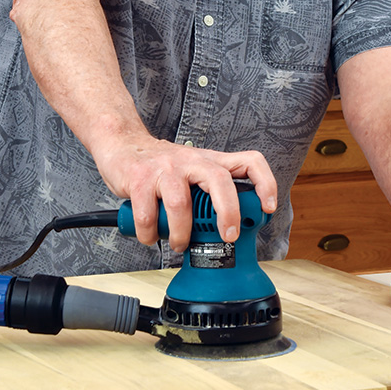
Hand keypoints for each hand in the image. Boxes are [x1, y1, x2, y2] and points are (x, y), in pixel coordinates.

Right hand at [91, 129, 277, 252]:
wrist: (122, 145)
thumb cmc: (160, 166)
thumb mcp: (193, 171)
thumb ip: (211, 191)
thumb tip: (231, 227)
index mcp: (209, 161)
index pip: (248, 161)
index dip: (265, 183)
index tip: (268, 207)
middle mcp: (191, 161)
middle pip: (220, 181)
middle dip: (228, 213)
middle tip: (227, 236)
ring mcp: (165, 169)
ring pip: (181, 204)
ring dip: (181, 234)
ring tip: (178, 244)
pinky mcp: (140, 179)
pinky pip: (148, 215)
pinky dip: (150, 234)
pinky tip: (150, 236)